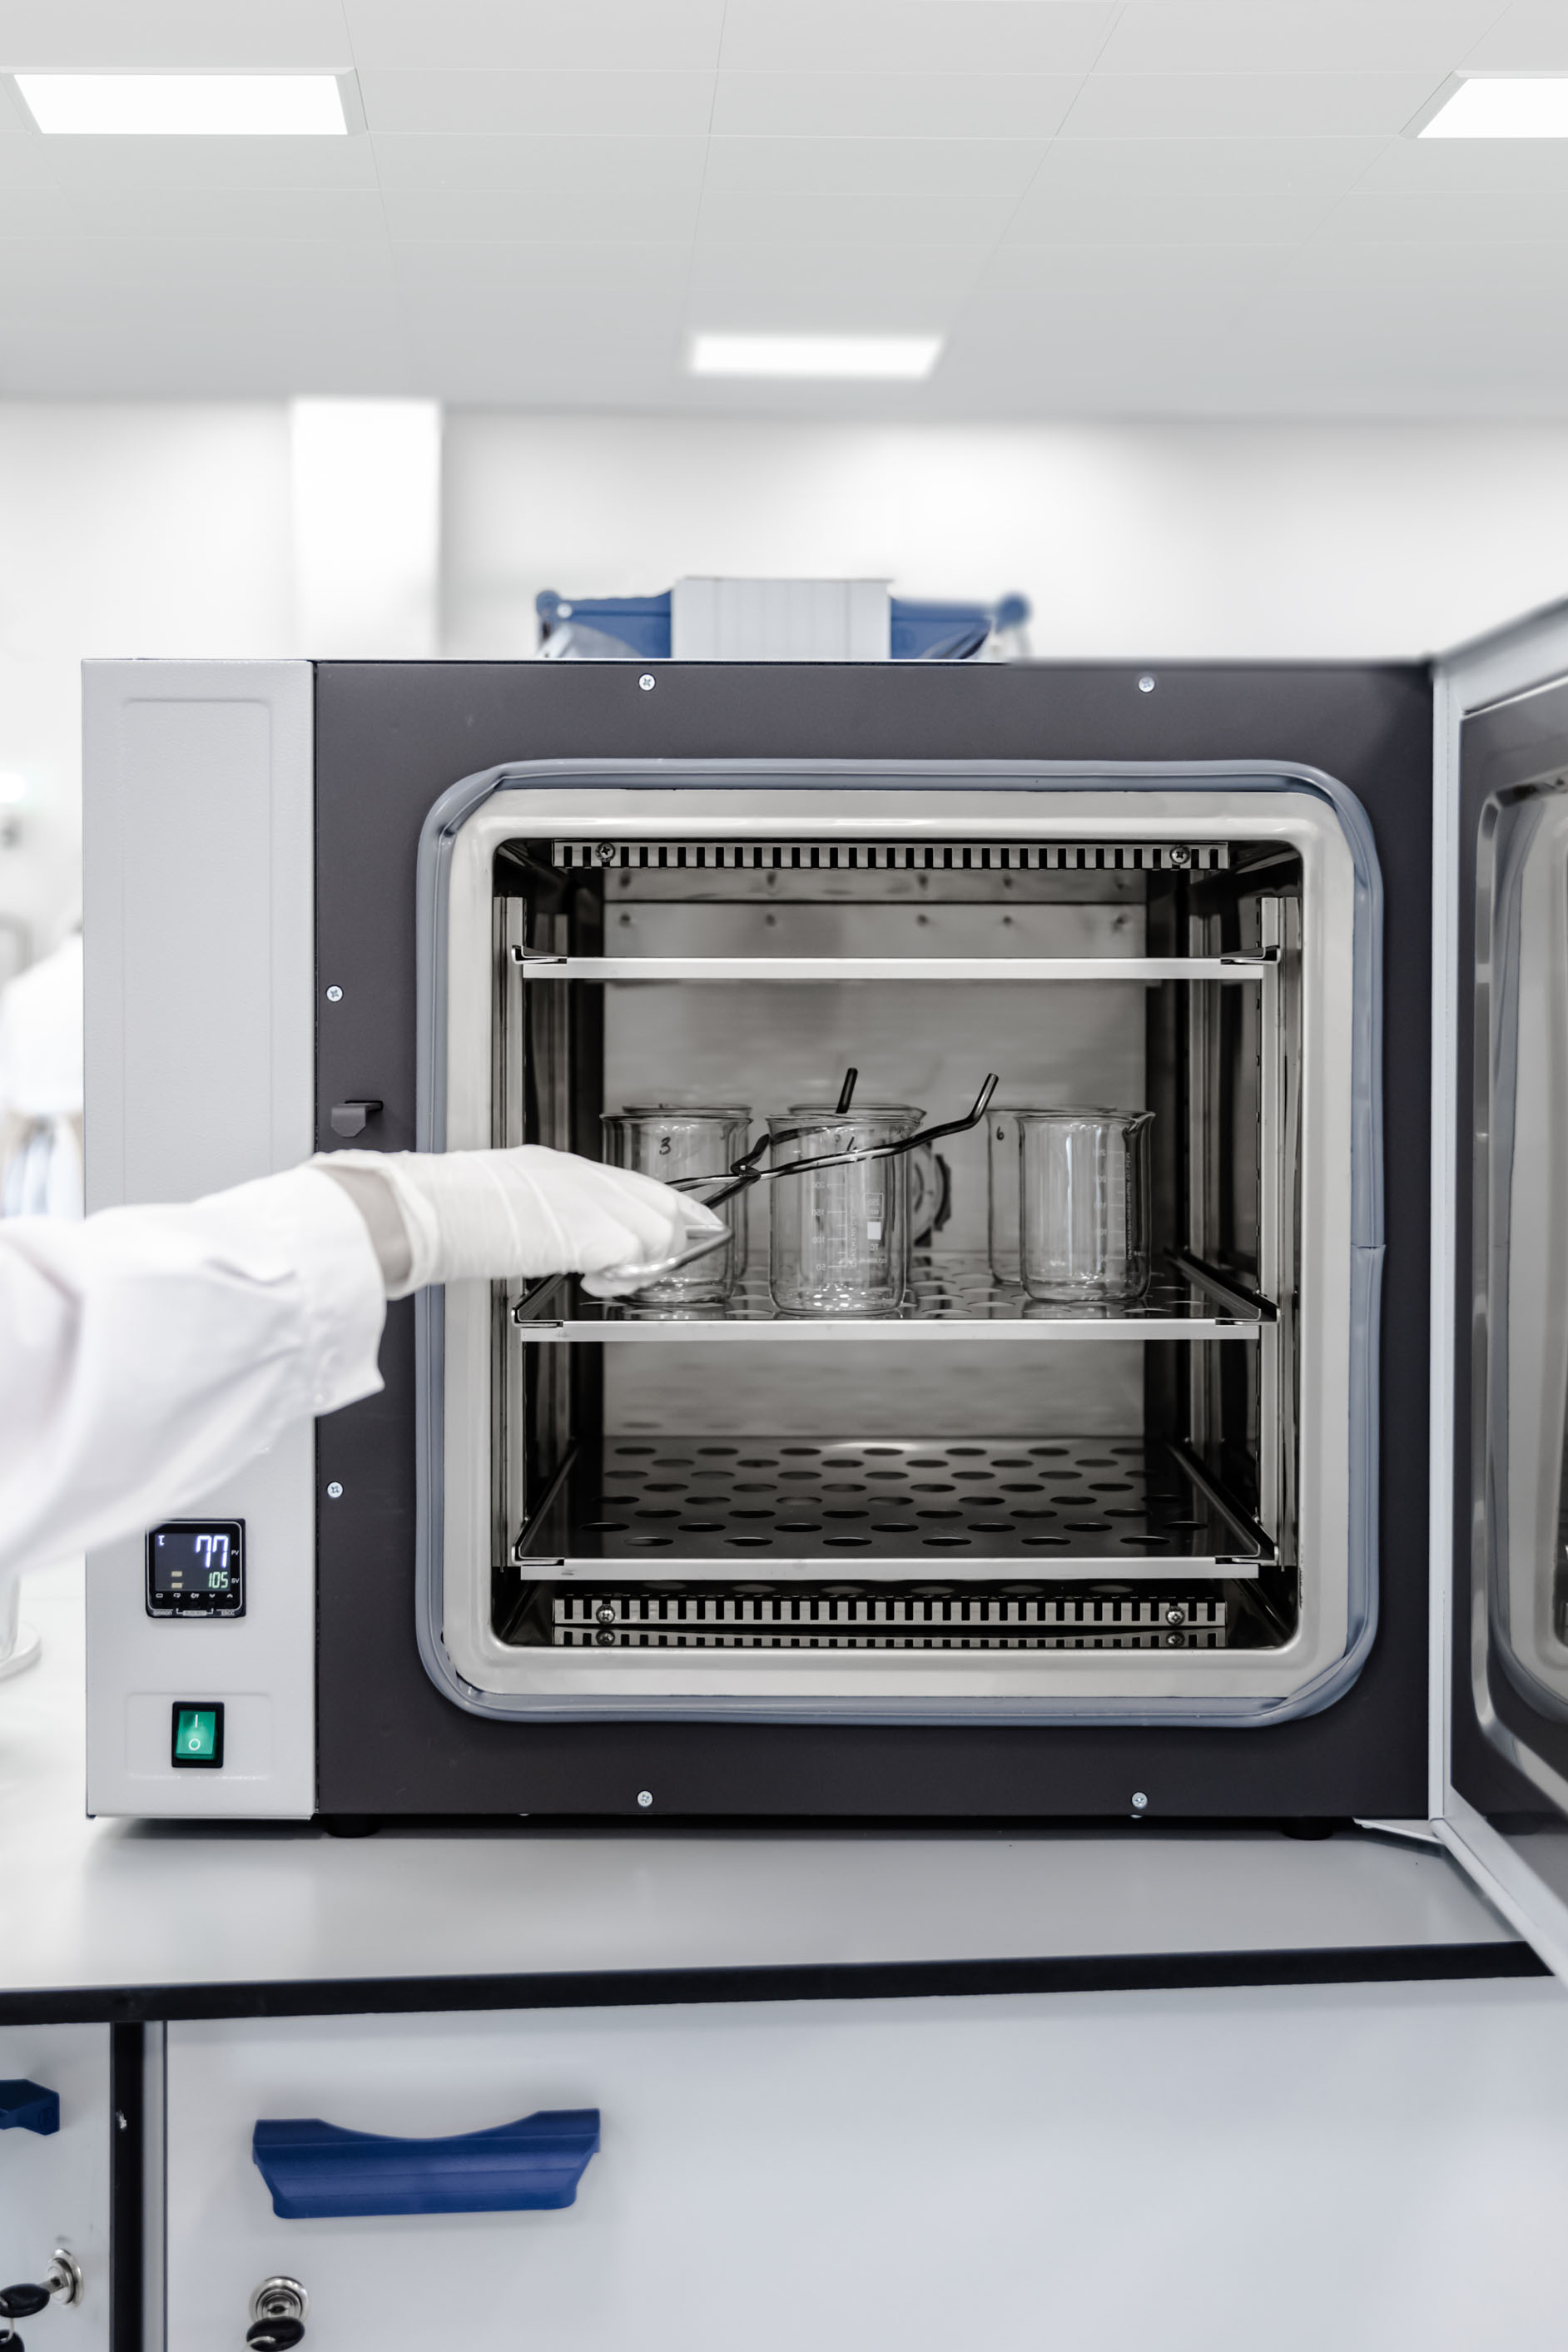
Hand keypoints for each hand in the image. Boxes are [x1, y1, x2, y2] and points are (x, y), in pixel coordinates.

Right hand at [316, 1146, 725, 1299]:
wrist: (427, 1208)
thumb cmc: (446, 1208)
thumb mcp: (504, 1198)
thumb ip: (543, 1212)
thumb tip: (558, 1236)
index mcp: (560, 1168)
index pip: (639, 1184)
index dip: (671, 1211)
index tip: (691, 1228)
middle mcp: (582, 1177)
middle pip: (660, 1206)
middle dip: (661, 1244)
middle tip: (634, 1270)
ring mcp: (588, 1201)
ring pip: (656, 1234)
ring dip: (637, 1265)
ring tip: (603, 1278)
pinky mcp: (587, 1231)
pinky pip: (634, 1257)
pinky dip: (620, 1275)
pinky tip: (591, 1280)